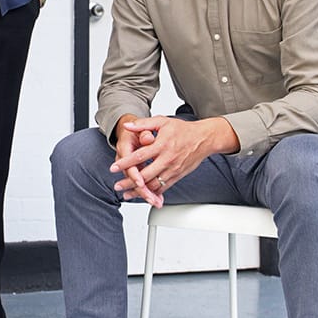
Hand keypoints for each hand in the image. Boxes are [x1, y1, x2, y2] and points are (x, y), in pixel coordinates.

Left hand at [110, 115, 238, 205]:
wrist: (204, 139)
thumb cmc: (183, 130)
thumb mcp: (162, 122)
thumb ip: (143, 124)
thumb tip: (127, 125)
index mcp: (162, 145)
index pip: (140, 156)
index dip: (125, 163)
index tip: (114, 168)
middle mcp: (167, 159)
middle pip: (145, 175)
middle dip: (129, 182)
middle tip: (117, 186)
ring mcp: (173, 169)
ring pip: (154, 185)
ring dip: (139, 191)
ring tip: (127, 194)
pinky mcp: (177, 176)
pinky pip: (164, 188)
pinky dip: (153, 193)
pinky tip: (143, 195)